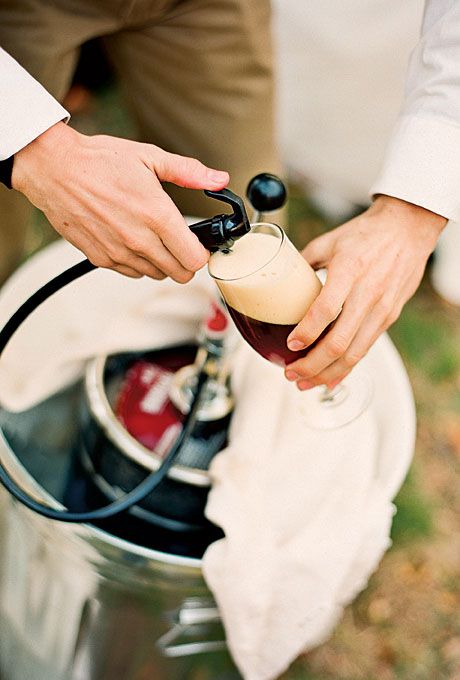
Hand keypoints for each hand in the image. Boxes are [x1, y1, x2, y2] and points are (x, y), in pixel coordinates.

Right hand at [12, 122, 228, 280]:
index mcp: (157, 215)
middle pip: (180, 273)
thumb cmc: (99, 161)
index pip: (194, 258)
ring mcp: (119, 252)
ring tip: (153, 237)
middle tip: (180, 242)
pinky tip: (132, 239)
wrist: (54, 169)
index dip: (202, 252)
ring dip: (162, 262)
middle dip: (185, 260)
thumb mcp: (150, 158)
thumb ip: (189, 172)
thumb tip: (219, 179)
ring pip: (157, 275)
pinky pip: (132, 272)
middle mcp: (139, 240)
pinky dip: (138, 262)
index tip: (199, 242)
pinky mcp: (101, 259)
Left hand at [284, 195, 446, 388]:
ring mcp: (381, 308)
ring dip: (327, 374)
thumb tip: (278, 281)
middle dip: (311, 365)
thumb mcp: (329, 242)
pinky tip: (330, 378)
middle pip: (339, 342)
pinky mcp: (389, 317)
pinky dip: (346, 368)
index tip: (290, 345)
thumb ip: (303, 263)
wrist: (407, 229)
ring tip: (305, 382)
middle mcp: (367, 293)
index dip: (306, 332)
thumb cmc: (366, 234)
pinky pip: (365, 349)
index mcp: (348, 270)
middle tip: (291, 373)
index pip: (326, 309)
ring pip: (353, 353)